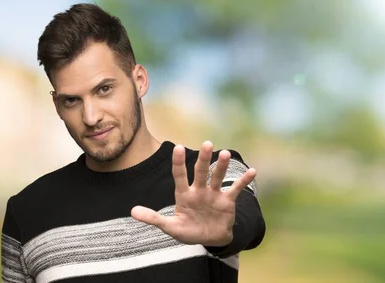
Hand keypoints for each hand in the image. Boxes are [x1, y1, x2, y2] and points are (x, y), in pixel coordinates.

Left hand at [131, 141, 256, 246]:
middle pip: (200, 171)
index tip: (177, 147)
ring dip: (221, 166)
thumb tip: (132, 211)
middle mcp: (199, 190)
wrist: (209, 239)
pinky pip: (236, 189)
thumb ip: (153, 218)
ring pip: (217, 177)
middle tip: (207, 144)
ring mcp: (213, 194)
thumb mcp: (170, 227)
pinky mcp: (227, 201)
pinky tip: (252, 171)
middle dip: (203, 158)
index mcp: (184, 194)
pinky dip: (244, 181)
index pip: (179, 175)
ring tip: (226, 153)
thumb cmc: (188, 231)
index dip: (178, 162)